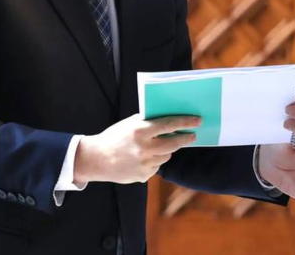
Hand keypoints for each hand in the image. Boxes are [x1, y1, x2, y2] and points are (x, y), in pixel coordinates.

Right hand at [74, 114, 199, 184]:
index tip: (197, 121)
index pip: (169, 124)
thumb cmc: (114, 137)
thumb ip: (148, 121)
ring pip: (166, 156)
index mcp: (141, 131)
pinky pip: (156, 166)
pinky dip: (154, 161)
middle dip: (185, 138)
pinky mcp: (143, 176)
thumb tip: (170, 118)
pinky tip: (142, 158)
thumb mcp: (129, 123)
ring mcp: (144, 164)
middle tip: (192, 135)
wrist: (96, 159)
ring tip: (155, 146)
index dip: (185, 122)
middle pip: (174, 144)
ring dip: (166, 150)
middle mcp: (144, 148)